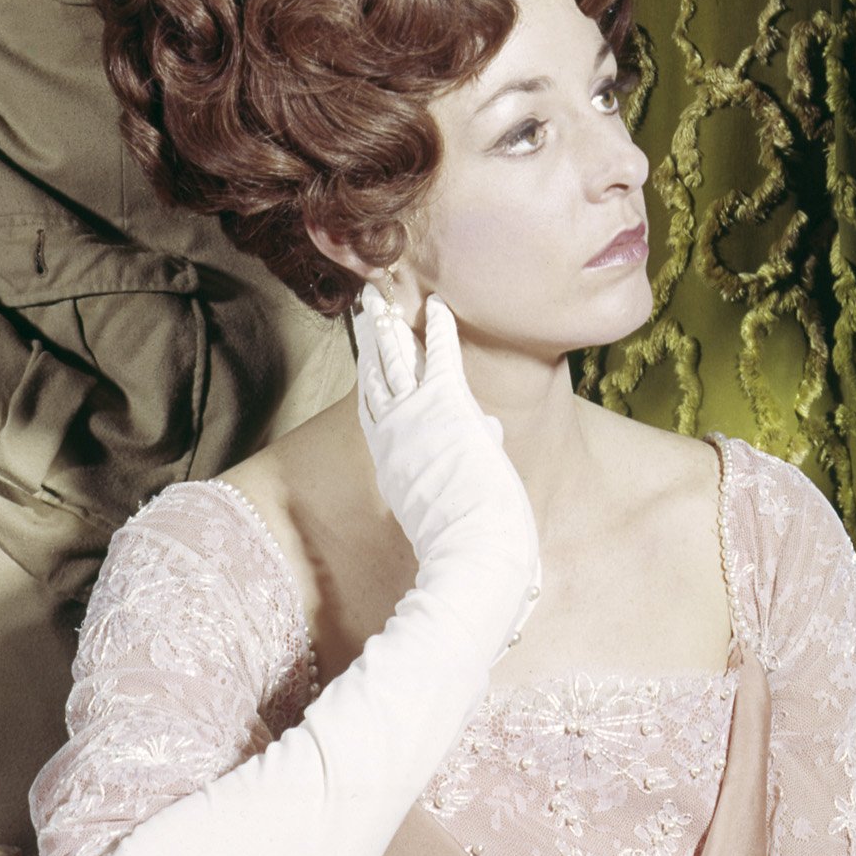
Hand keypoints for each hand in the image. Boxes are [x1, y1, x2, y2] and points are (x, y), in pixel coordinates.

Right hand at [352, 289, 540, 656]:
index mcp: (397, 468)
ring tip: (382, 296)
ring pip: (396, 362)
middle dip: (374, 342)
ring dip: (391, 327)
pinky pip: (440, 357)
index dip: (374, 380)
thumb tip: (486, 463)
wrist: (474, 558)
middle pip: (377, 379)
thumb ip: (463, 492)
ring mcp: (418, 422)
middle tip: (368, 311)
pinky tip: (438, 305)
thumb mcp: (457, 519)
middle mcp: (397, 442)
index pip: (379, 413)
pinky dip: (439, 329)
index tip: (371, 357)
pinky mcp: (447, 408)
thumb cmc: (470, 554)